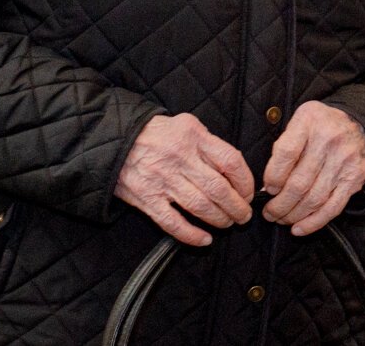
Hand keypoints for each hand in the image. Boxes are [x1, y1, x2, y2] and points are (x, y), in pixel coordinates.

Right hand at [115, 113, 254, 246]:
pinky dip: (191, 235)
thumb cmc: (157, 133)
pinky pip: (172, 222)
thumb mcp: (187, 124)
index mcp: (194, 138)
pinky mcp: (147, 199)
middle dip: (237, 206)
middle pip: (218, 188)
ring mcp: (163, 180)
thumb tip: (235, 167)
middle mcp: (180, 159)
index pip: (230, 161)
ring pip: (200, 206)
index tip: (249, 192)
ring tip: (228, 223)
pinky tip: (204, 240)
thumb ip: (210, 142)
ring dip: (219, 219)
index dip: (245, 181)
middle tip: (244, 215)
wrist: (115, 141)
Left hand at [261, 102, 364, 236]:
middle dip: (279, 204)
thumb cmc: (321, 126)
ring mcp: (344, 161)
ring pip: (314, 199)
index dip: (273, 177)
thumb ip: (283, 147)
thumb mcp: (300, 121)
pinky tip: (299, 228)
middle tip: (269, 213)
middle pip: (299, 183)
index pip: (286, 154)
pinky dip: (313, 222)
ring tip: (281, 219)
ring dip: (293, 215)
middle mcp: (329, 140)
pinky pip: (332, 207)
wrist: (360, 125)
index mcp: (310, 121)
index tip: (268, 189)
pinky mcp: (354, 179)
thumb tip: (269, 186)